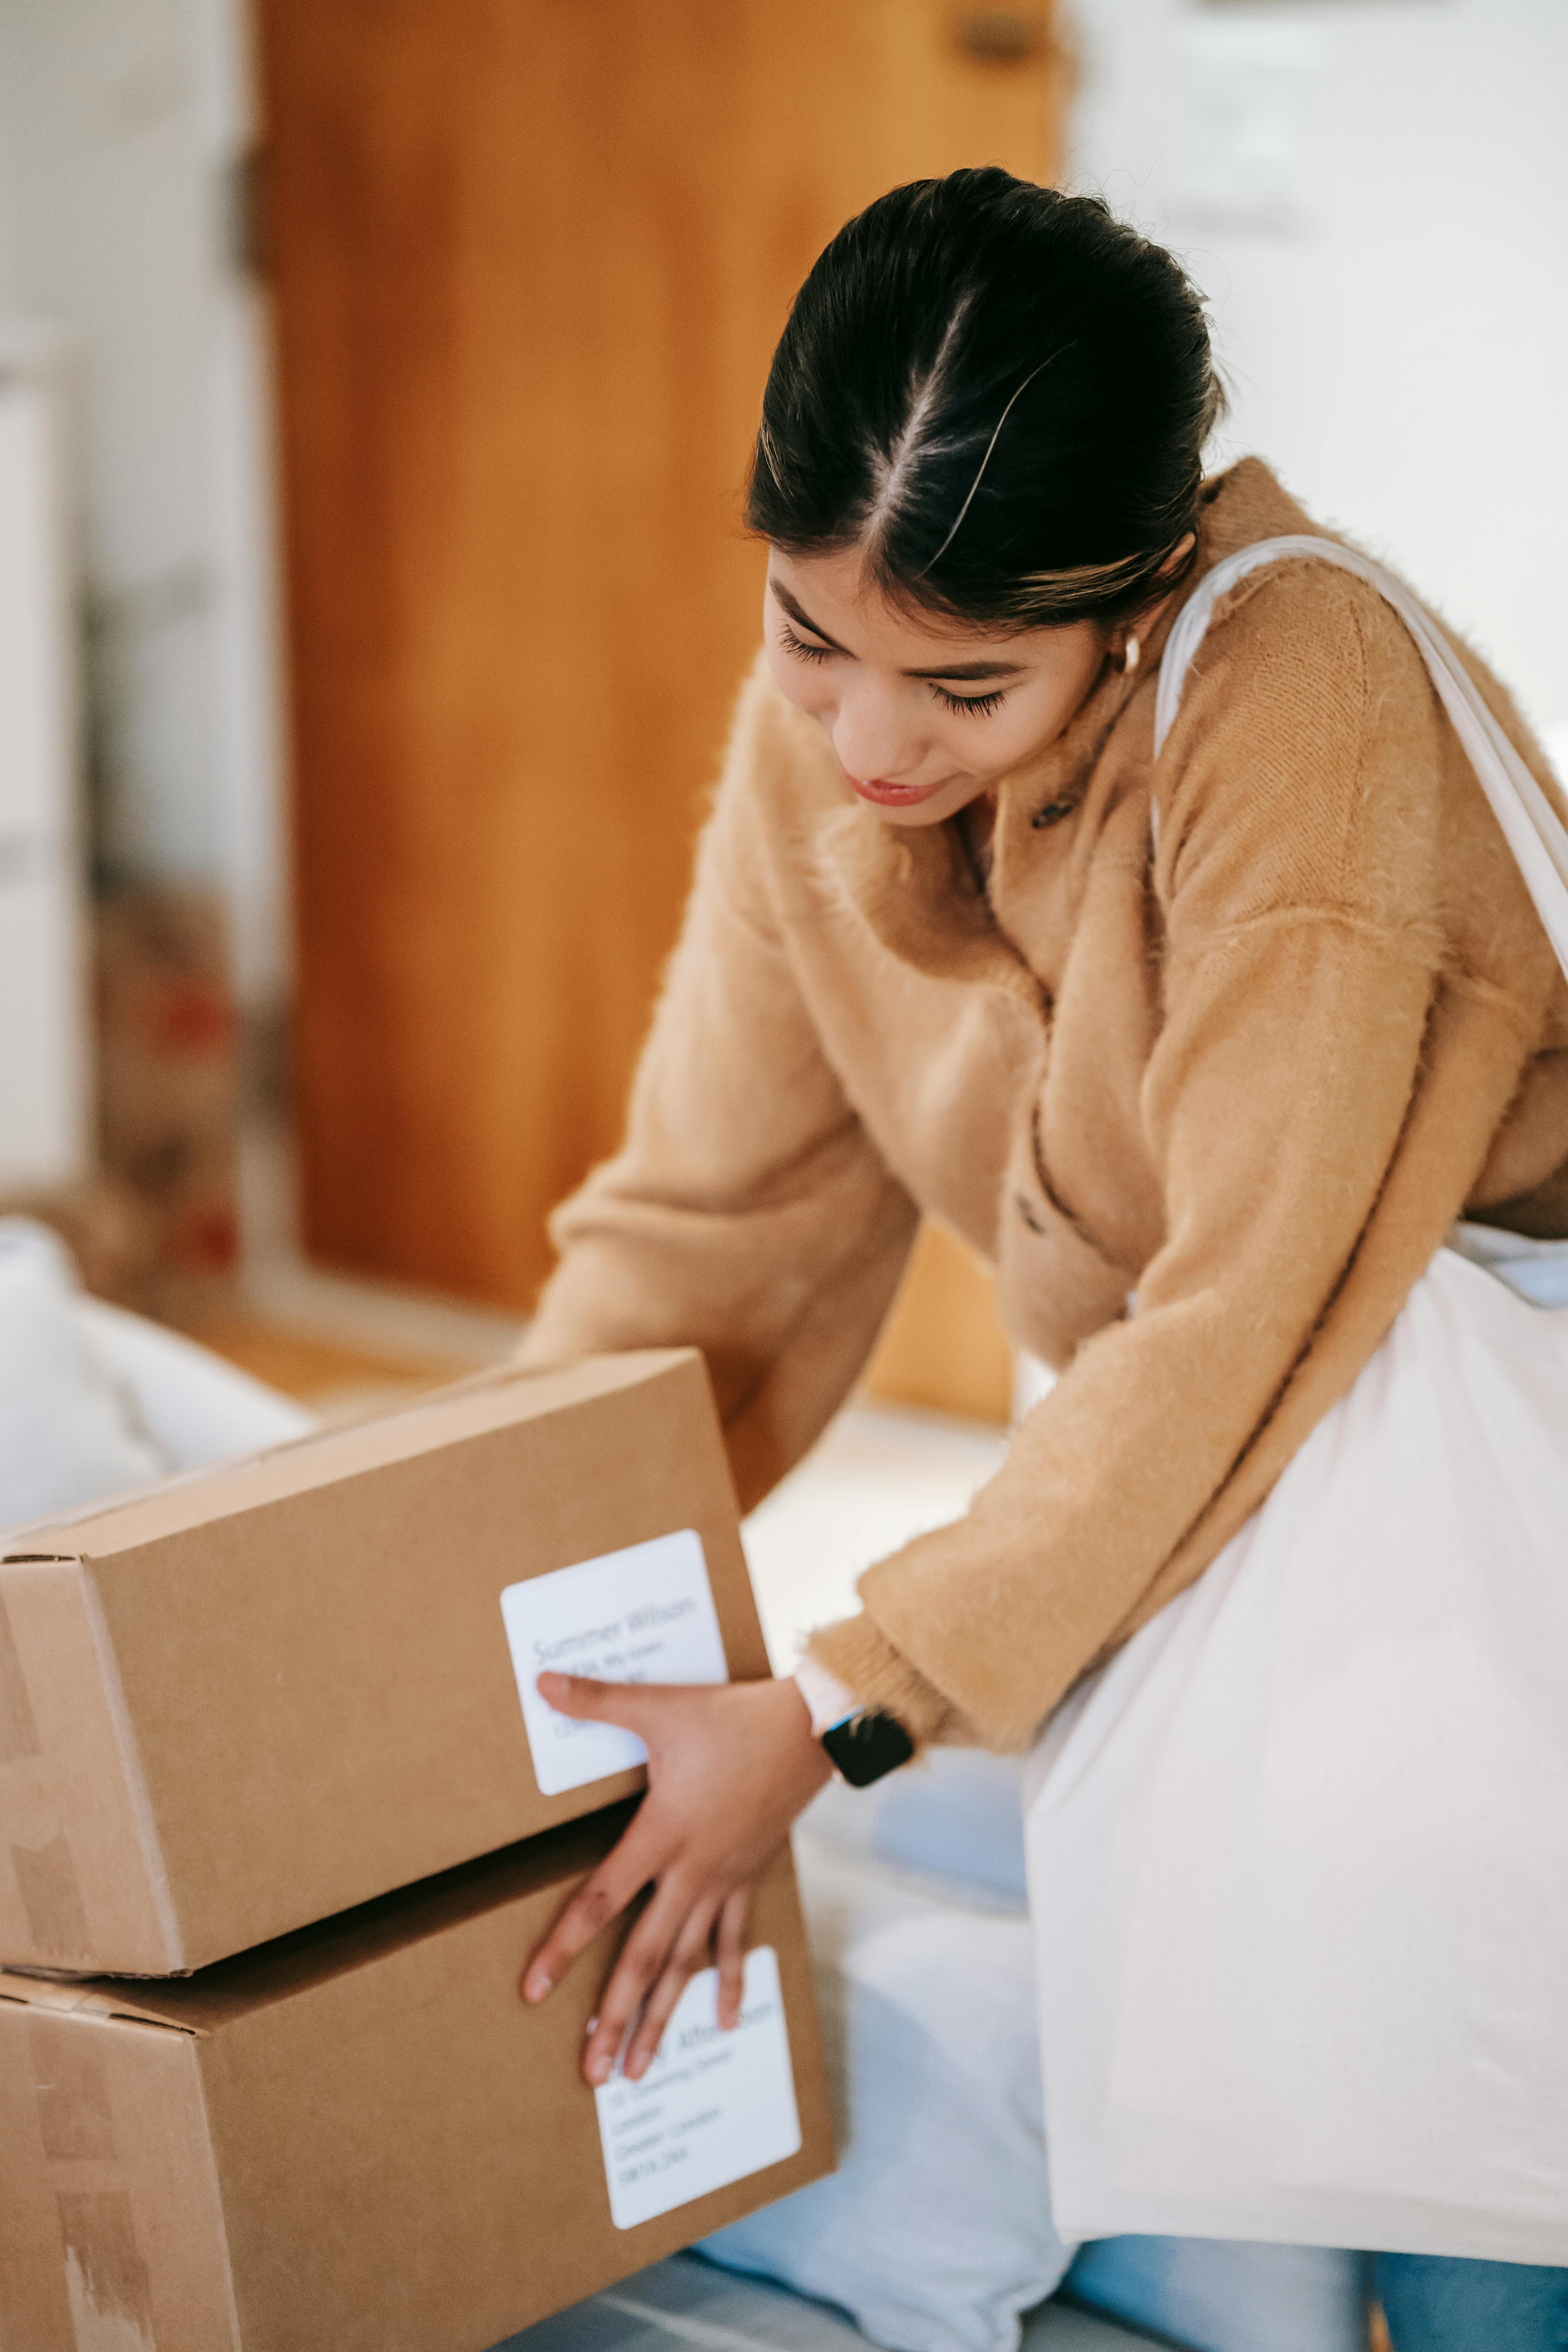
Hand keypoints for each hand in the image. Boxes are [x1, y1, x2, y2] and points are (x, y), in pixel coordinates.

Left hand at [520, 1673, 831, 2086]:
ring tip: (639, 2071)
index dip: (564, 1948)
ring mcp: (724, 1882)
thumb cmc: (732, 1718)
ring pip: (687, 1964)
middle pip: (645, 1957)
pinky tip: (726, 2024)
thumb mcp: (660, 1707)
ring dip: (662, 2018)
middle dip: (615, 2017)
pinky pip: (736, 1943)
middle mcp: (692, 1872)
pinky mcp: (750, 1878)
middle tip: (592, 2076)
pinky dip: (730, 1984)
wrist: (810, 1730)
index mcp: (662, 1836)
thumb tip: (541, 1680)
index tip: (533, 1992)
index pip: (601, 1902)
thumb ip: (598, 1700)